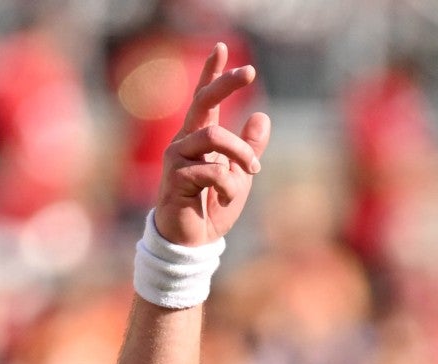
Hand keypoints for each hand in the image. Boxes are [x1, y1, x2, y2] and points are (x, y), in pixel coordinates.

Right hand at [154, 43, 271, 246]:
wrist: (193, 242)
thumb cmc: (212, 209)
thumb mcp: (240, 177)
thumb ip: (248, 149)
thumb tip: (262, 116)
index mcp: (199, 139)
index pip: (203, 99)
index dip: (211, 73)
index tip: (223, 47)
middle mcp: (184, 142)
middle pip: (203, 102)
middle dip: (225, 83)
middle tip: (250, 72)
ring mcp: (176, 158)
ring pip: (213, 136)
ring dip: (240, 154)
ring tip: (252, 173)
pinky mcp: (175, 177)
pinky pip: (211, 170)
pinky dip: (228, 184)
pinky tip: (226, 198)